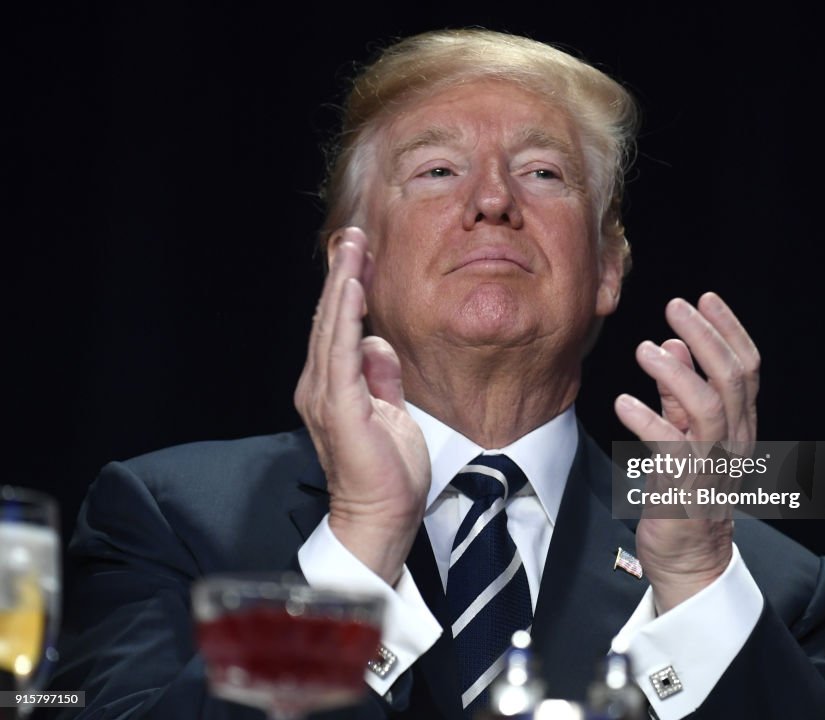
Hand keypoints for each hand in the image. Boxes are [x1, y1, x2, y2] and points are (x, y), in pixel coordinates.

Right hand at [294, 227, 429, 585]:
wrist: (381, 516)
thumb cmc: (386, 471)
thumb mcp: (389, 411)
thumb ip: (381, 376)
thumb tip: (378, 344)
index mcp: (331, 387)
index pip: (336, 328)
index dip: (346, 290)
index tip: (359, 255)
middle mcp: (319, 386)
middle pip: (328, 319)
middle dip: (341, 274)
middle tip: (353, 236)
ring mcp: (325, 395)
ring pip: (331, 327)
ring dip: (341, 283)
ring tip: (351, 247)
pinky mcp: (339, 406)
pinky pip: (341, 352)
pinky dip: (345, 317)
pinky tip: (352, 287)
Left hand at [614, 292, 759, 610]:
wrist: (689, 556)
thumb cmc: (685, 491)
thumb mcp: (686, 433)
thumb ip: (679, 391)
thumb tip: (671, 342)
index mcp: (739, 423)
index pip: (747, 367)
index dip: (728, 329)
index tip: (704, 299)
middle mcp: (734, 440)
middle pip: (733, 378)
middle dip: (706, 336)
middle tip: (675, 307)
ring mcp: (712, 465)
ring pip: (708, 407)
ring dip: (677, 372)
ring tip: (646, 348)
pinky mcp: (684, 488)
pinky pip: (671, 449)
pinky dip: (647, 421)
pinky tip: (623, 402)